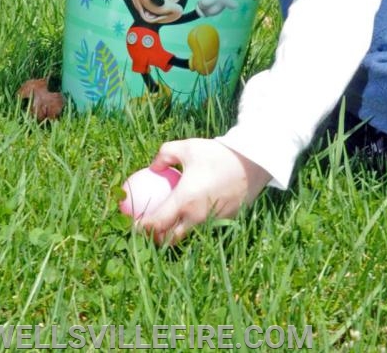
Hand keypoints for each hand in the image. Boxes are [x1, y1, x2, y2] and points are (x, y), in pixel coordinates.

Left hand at [138, 139, 270, 243]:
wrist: (253, 162)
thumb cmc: (218, 154)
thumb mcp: (188, 147)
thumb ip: (165, 155)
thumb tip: (153, 166)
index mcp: (184, 201)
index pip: (155, 224)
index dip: (140, 228)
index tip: (133, 223)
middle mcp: (197, 217)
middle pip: (169, 239)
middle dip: (156, 238)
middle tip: (149, 228)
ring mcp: (212, 221)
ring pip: (188, 234)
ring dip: (175, 232)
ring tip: (168, 222)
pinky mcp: (226, 220)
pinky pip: (205, 226)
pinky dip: (195, 223)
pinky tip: (193, 211)